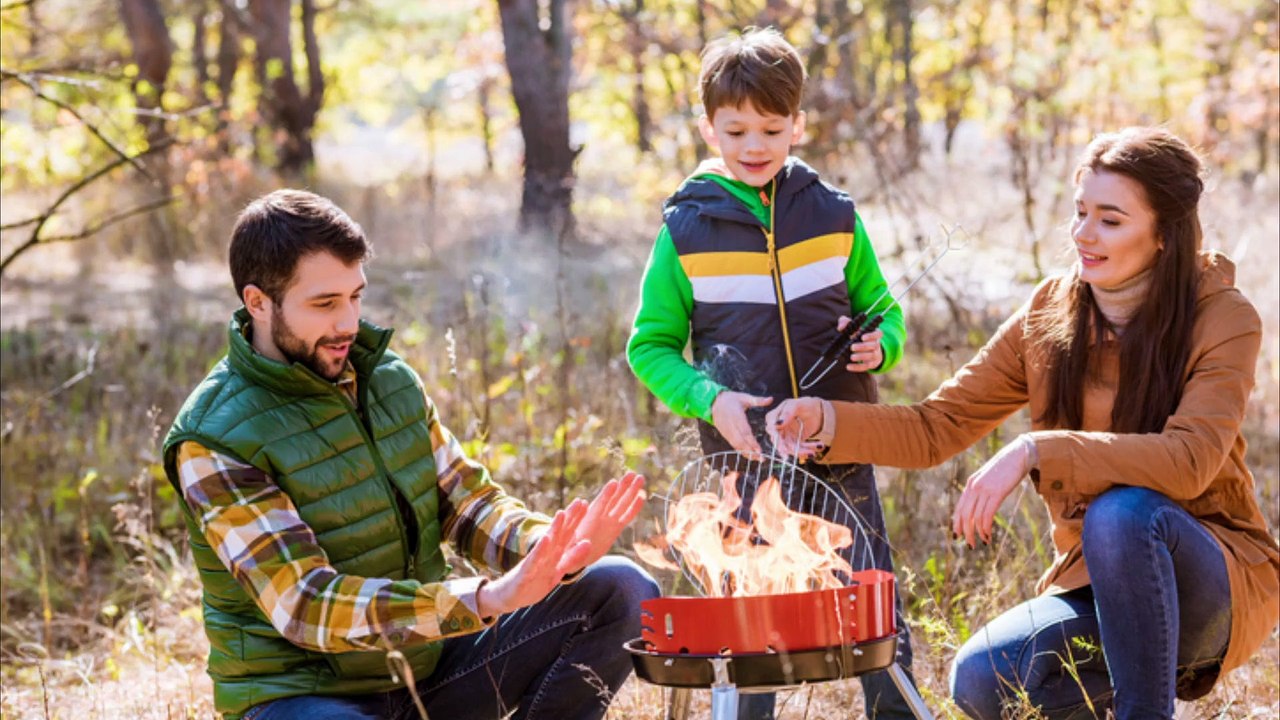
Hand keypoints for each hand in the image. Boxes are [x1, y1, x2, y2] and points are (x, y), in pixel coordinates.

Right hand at [476, 500, 590, 616]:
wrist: (508, 597)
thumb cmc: (534, 582)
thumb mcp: (556, 571)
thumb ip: (571, 557)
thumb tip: (588, 542)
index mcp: (553, 554)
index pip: (566, 534)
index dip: (575, 519)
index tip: (584, 503)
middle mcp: (544, 554)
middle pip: (559, 534)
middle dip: (569, 518)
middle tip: (579, 502)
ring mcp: (534, 562)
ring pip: (547, 544)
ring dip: (555, 529)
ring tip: (562, 514)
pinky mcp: (525, 573)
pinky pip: (534, 561)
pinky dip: (540, 550)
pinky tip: (545, 539)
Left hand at [561, 471, 646, 573]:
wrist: (574, 557)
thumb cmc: (568, 554)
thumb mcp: (570, 554)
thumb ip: (577, 550)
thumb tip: (585, 544)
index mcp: (587, 521)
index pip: (598, 506)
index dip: (606, 495)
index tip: (613, 483)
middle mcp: (599, 518)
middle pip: (613, 499)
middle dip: (622, 487)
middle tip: (632, 474)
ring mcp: (608, 521)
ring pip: (622, 503)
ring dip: (631, 491)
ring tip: (640, 478)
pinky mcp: (615, 528)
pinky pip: (626, 516)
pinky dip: (634, 507)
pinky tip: (641, 497)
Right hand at [711, 391, 772, 456]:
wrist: (713, 402)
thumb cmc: (730, 399)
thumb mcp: (744, 397)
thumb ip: (758, 400)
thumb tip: (771, 399)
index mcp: (737, 416)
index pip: (745, 432)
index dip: (752, 442)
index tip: (760, 450)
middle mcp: (731, 426)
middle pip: (741, 441)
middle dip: (751, 451)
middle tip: (761, 458)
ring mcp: (727, 431)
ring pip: (736, 445)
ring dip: (746, 453)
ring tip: (756, 459)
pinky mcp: (725, 434)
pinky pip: (733, 444)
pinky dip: (740, 451)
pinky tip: (748, 455)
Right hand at [764, 397, 825, 458]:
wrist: (817, 412)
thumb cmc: (805, 405)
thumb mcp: (796, 405)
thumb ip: (787, 412)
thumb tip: (777, 423)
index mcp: (774, 417)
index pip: (771, 428)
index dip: (776, 437)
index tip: (784, 445)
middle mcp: (777, 429)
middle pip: (779, 442)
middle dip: (789, 449)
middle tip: (799, 451)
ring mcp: (785, 437)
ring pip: (790, 449)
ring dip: (802, 451)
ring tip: (812, 451)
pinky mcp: (794, 443)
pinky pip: (798, 450)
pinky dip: (808, 450)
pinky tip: (819, 446)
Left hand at [838, 316, 883, 372]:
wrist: (862, 348)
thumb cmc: (856, 335)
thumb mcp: (852, 327)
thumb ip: (845, 322)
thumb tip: (840, 327)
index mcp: (874, 334)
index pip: (878, 334)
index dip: (872, 335)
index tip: (862, 337)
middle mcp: (876, 344)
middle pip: (874, 345)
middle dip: (863, 346)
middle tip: (852, 347)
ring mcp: (875, 355)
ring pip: (872, 356)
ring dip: (861, 357)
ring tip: (851, 357)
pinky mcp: (870, 364)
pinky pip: (866, 367)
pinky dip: (857, 367)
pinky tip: (848, 366)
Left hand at [952, 435, 1035, 547]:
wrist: (1018, 455)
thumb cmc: (1006, 468)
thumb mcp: (989, 479)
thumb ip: (981, 490)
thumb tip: (979, 506)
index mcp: (971, 484)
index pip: (959, 507)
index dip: (957, 523)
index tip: (957, 535)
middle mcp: (974, 487)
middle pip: (965, 514)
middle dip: (966, 532)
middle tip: (969, 544)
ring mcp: (985, 489)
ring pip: (975, 517)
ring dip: (977, 533)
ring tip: (981, 542)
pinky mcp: (997, 493)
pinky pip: (987, 515)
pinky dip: (986, 528)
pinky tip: (988, 536)